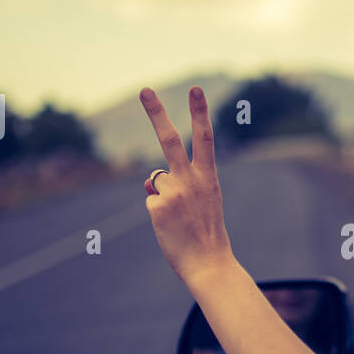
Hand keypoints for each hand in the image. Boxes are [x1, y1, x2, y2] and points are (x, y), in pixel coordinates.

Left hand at [140, 86, 232, 286]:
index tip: (196, 89)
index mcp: (209, 177)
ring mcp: (173, 193)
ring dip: (163, 196)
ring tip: (179, 218)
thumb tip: (149, 181)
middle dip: (156, 113)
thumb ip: (180, 185)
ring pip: (156, 181)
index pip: (205, 138)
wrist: (209, 264)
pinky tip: (170, 227)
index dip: (200, 112)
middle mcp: (191, 180)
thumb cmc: (207, 234)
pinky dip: (158, 213)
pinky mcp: (157, 207)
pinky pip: (151, 201)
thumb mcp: (202, 202)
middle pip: (170, 140)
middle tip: (144, 89)